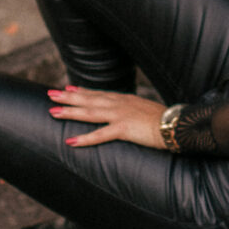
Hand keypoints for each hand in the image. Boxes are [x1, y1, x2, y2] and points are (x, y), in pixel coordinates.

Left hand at [48, 87, 169, 149]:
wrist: (178, 125)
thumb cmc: (166, 121)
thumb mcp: (147, 112)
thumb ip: (135, 112)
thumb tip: (131, 116)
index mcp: (125, 100)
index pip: (99, 93)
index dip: (82, 91)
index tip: (68, 87)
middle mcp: (120, 104)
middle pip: (89, 99)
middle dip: (68, 97)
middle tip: (50, 94)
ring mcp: (120, 115)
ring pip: (90, 112)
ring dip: (70, 112)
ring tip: (53, 112)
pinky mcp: (123, 128)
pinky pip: (100, 135)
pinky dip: (84, 138)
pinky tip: (71, 141)